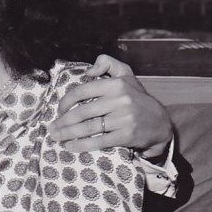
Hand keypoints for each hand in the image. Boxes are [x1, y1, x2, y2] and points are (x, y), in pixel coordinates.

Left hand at [48, 54, 172, 156]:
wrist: (159, 123)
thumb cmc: (136, 99)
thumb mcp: (127, 76)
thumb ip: (108, 64)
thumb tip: (88, 71)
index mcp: (116, 84)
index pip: (83, 91)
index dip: (66, 102)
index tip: (59, 110)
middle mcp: (120, 100)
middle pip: (82, 113)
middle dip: (62, 122)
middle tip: (51, 129)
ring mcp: (124, 119)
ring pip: (88, 128)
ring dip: (67, 134)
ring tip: (56, 138)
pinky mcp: (126, 135)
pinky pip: (98, 141)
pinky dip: (82, 145)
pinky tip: (70, 147)